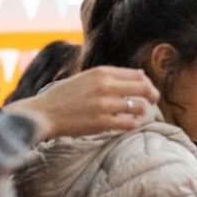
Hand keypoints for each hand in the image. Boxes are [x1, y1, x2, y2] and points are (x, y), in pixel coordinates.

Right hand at [3, 66, 158, 139]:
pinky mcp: (102, 123)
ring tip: (138, 114)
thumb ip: (112, 76)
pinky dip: (133, 124)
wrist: (42, 114)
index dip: (148, 83)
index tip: (148, 90)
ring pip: (140, 107)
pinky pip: (130, 123)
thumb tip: (142, 75)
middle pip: (144, 88)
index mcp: (102, 72)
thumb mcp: (87, 78)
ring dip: (143, 111)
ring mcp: (104, 105)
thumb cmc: (65, 96)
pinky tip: (129, 123)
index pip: (138, 75)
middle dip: (152, 95)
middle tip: (153, 101)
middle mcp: (105, 86)